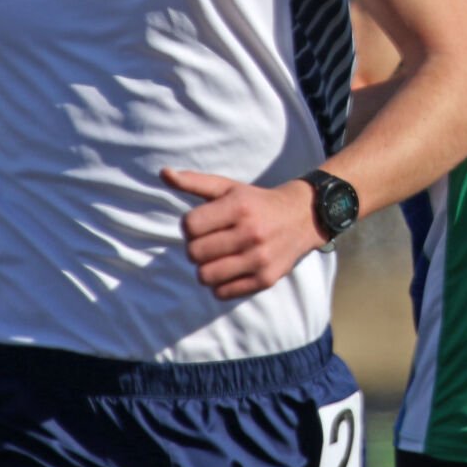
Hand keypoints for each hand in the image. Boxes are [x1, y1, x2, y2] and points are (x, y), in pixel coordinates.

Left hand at [166, 168, 319, 299]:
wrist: (303, 217)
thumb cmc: (256, 202)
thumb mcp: (228, 187)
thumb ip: (194, 181)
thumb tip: (163, 173)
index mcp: (239, 207)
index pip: (189, 226)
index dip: (189, 227)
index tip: (202, 224)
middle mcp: (250, 232)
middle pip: (194, 253)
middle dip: (196, 248)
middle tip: (209, 242)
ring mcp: (259, 258)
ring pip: (205, 276)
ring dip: (205, 268)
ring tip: (218, 257)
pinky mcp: (265, 279)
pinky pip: (222, 293)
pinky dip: (220, 284)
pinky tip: (230, 269)